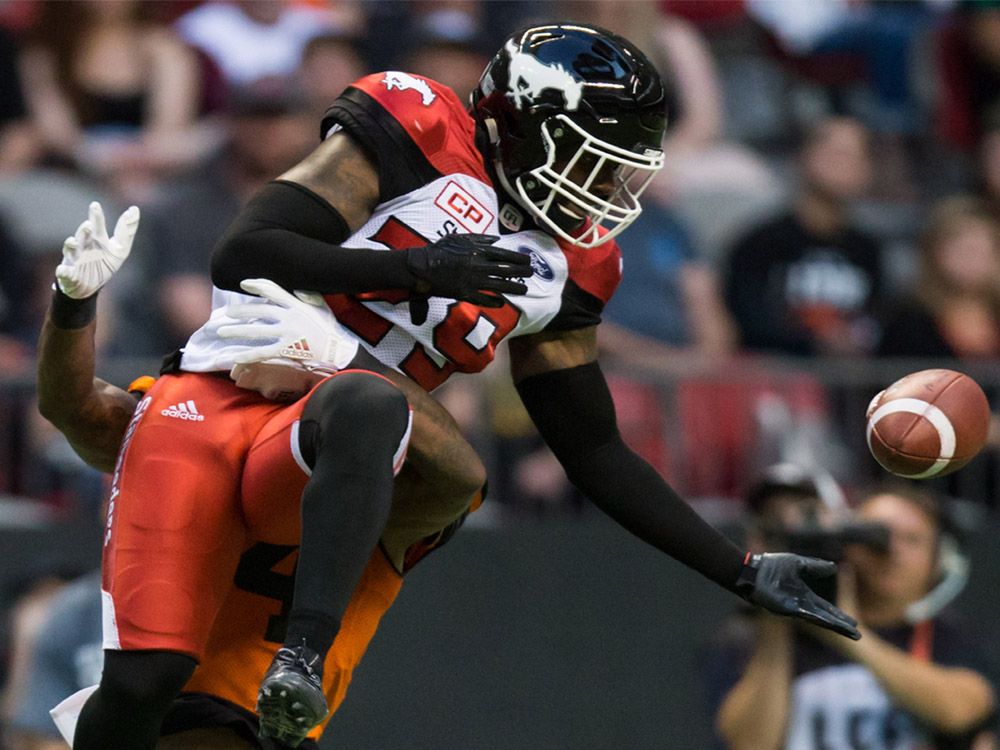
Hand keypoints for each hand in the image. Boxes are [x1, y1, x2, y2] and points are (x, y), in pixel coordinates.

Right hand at [56, 202, 138, 298]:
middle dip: (85, 231)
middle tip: (90, 222)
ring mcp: (75, 259)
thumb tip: (135, 208)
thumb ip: (126, 231)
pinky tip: (63, 270)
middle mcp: (84, 246)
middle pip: (85, 236)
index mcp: (97, 240)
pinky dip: (63, 271)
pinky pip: (64, 272)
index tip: (99, 205)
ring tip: (74, 241)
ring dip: (72, 245)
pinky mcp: (68, 274)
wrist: (89, 286)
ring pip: (72, 250)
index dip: (97, 218)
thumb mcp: (120, 250)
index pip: (98, 227)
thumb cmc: (104, 264)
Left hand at [209, 279, 359, 400]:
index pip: (273, 290)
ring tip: (222, 332)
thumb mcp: (323, 309)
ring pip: (256, 331)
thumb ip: (309, 297)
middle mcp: (291, 317)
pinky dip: (248, 355)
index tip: (244, 284)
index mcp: (298, 305)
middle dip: (240, 311)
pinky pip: (263, 352)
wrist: (340, 353)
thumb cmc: (331, 332)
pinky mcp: (287, 351)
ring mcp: (288, 334)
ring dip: (236, 331)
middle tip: (226, 313)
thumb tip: (296, 289)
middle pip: (259, 311)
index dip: (257, 285)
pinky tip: (235, 357)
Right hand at [405, 233, 530, 324]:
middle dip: (521, 273)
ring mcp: (472, 281)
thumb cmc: (439, 250)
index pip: (504, 255)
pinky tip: (502, 303)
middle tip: (531, 274)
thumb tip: (496, 239)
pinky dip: (494, 301)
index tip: (528, 261)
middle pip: (505, 270)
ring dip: (513, 288)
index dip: (518, 258)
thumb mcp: (459, 238)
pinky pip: (483, 299)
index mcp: (477, 251)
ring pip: (498, 286)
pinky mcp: (464, 293)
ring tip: (524, 290)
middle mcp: (478, 265)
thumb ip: (479, 238)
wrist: (422, 266)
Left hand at [736, 553, 860, 639]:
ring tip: (850, 634)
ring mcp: (794, 608)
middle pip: (826, 618)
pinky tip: (830, 624)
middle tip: (857, 636)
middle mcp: (801, 604)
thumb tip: (834, 567)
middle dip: (841, 626)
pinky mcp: (787, 609)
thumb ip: (815, 566)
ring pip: (819, 620)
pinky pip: (806, 615)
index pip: (826, 608)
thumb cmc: (772, 566)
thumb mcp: (798, 564)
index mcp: (804, 595)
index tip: (854, 623)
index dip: (839, 616)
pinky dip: (819, 619)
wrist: (754, 570)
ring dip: (834, 626)